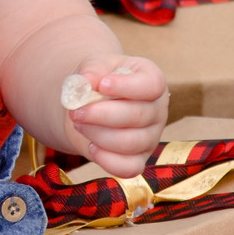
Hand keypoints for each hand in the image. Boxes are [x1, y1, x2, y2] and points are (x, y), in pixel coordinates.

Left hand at [64, 55, 169, 176]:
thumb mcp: (93, 67)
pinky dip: (106, 159)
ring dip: (97, 134)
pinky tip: (91, 145)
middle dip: (101, 114)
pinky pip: (129, 168)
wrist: (89, 105)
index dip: (126, 86)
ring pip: (130, 143)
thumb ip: (91, 70)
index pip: (152, 85)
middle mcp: (157, 110)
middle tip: (75, 111)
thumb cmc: (97, 82)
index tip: (101, 84)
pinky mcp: (139, 160)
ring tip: (79, 124)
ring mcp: (151, 138)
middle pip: (138, 116)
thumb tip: (87, 80)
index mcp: (152, 80)